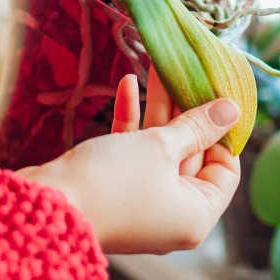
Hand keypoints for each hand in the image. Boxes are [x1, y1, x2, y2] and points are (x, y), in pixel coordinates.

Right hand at [18, 66, 241, 254]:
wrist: (46, 205)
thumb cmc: (112, 181)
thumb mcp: (161, 147)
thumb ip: (197, 125)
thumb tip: (232, 110)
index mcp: (196, 214)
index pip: (225, 168)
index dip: (222, 129)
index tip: (216, 92)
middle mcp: (173, 213)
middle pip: (191, 154)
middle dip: (185, 109)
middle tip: (186, 69)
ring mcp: (142, 201)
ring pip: (160, 149)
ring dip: (158, 108)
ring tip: (157, 65)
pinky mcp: (115, 190)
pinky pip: (133, 153)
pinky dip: (132, 122)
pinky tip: (127, 84)